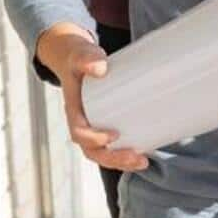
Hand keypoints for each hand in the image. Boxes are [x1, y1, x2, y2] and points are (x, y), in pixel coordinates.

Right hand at [36, 24, 148, 172]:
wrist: (76, 57)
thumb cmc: (78, 57)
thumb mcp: (80, 55)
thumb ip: (88, 58)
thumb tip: (101, 68)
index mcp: (73, 109)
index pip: (78, 132)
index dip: (94, 139)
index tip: (114, 135)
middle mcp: (82, 122)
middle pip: (92, 150)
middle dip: (113, 159)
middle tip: (137, 159)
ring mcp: (93, 124)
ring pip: (102, 152)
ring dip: (121, 161)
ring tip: (143, 162)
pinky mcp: (105, 122)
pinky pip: (111, 144)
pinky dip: (125, 152)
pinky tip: (145, 151)